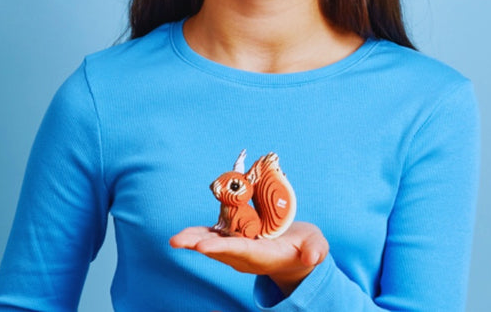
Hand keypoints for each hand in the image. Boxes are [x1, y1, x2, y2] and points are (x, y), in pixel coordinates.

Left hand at [170, 221, 328, 294]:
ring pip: (214, 244)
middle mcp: (247, 255)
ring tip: (176, 239)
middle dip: (199, 245)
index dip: (223, 248)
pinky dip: (201, 233)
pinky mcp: (237, 240)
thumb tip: (312, 258)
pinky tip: (186, 232)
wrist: (297, 253)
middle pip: (220, 250)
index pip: (241, 251)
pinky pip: (216, 236)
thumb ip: (315, 250)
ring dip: (194, 240)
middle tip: (179, 242)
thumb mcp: (315, 246)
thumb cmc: (306, 247)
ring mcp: (240, 249)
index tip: (203, 247)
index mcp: (264, 255)